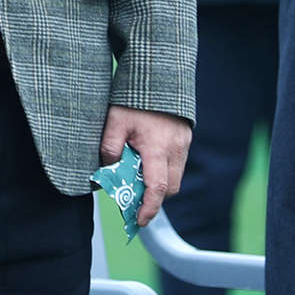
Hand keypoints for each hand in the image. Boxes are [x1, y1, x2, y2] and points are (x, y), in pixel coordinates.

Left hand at [100, 106, 192, 227]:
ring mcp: (183, 144)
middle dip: (154, 199)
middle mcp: (175, 149)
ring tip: (139, 182)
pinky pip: (177, 165)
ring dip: (160, 185)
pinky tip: (148, 164)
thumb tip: (109, 169)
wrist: (158, 74)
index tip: (140, 220)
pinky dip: (164, 171)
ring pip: (175, 177)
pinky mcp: (185, 139)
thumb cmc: (135, 98)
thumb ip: (110, 147)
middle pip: (170, 188)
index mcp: (158, 148)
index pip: (158, 188)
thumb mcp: (114, 120)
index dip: (149, 208)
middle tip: (135, 203)